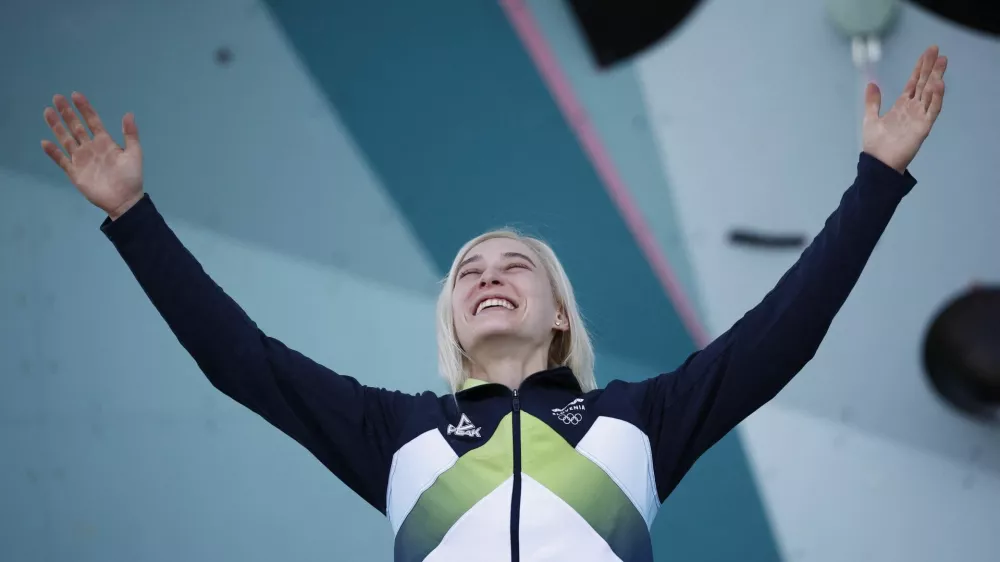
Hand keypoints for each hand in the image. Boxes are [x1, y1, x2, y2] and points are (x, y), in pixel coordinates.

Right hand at [41, 92, 143, 219]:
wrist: (124, 200)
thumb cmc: (131, 176)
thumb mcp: (134, 153)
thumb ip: (130, 134)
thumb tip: (128, 113)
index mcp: (105, 142)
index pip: (92, 121)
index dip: (85, 108)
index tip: (76, 95)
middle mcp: (91, 148)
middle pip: (76, 127)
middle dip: (67, 113)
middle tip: (57, 98)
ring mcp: (81, 159)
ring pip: (66, 139)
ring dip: (57, 126)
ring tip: (47, 112)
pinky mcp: (75, 173)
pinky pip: (62, 161)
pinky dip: (53, 152)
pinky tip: (45, 142)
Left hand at [862, 45, 946, 173]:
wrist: (878, 163)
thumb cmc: (875, 144)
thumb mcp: (871, 118)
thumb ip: (873, 101)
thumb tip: (872, 83)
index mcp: (902, 105)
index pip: (914, 82)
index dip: (920, 67)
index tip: (928, 53)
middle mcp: (913, 109)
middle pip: (924, 84)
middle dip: (931, 67)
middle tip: (937, 51)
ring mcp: (919, 117)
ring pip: (931, 94)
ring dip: (936, 78)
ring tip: (941, 63)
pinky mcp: (923, 127)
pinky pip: (932, 110)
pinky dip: (936, 98)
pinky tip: (938, 85)